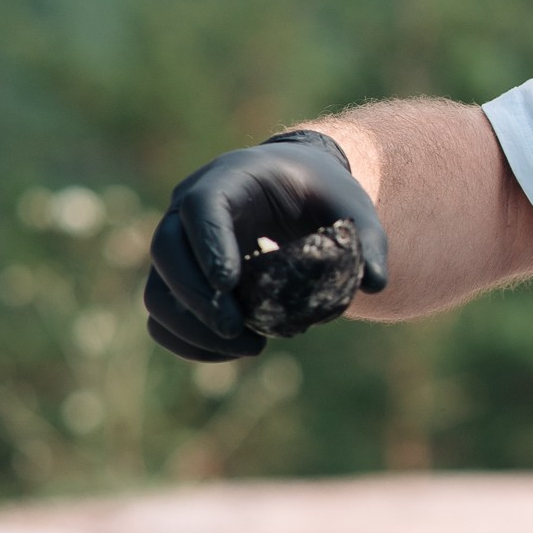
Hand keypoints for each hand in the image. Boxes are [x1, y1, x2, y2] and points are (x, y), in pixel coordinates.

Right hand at [143, 130, 389, 360]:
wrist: (296, 189)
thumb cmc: (321, 192)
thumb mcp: (351, 204)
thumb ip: (367, 238)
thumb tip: (375, 283)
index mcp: (229, 179)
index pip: (201, 206)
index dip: (209, 245)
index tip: (230, 284)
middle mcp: (190, 208)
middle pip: (166, 249)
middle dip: (196, 296)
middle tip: (237, 328)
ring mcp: (180, 245)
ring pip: (157, 290)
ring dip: (192, 326)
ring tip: (248, 347)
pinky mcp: (181, 279)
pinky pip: (163, 316)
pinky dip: (188, 341)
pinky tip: (231, 353)